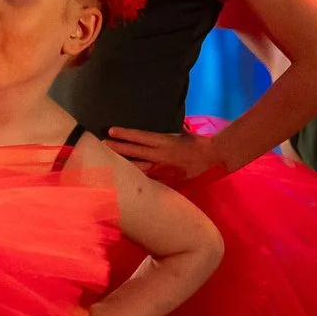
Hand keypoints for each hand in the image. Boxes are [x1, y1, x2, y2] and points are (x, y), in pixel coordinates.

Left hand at [105, 125, 227, 185]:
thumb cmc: (198, 143)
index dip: (124, 134)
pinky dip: (137, 183)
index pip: (140, 137)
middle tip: (101, 146)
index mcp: (164, 142)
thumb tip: (153, 135)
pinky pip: (149, 183)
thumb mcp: (180, 135)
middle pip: (134, 152)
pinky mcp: (168, 181)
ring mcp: (163, 170)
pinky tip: (125, 184)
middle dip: (117, 149)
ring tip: (107, 163)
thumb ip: (165, 135)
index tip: (111, 131)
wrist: (215, 157)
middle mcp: (161, 156)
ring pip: (138, 168)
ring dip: (123, 165)